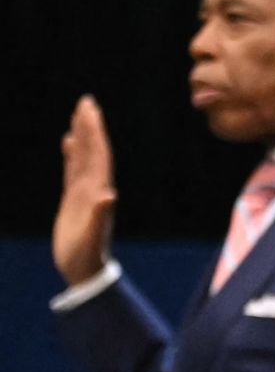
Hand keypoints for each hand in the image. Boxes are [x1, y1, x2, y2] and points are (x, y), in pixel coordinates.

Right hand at [53, 95, 116, 286]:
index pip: (98, 155)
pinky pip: (72, 170)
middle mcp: (94, 187)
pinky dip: (71, 154)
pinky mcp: (73, 199)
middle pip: (92, 150)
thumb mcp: (93, 238)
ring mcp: (84, 192)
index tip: (91, 111)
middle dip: (89, 126)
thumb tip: (108, 197)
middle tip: (86, 101)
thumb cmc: (87, 257)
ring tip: (79, 114)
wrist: (85, 271)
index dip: (94, 134)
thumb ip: (101, 218)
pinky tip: (68, 142)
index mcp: (98, 191)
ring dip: (82, 136)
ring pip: (83, 157)